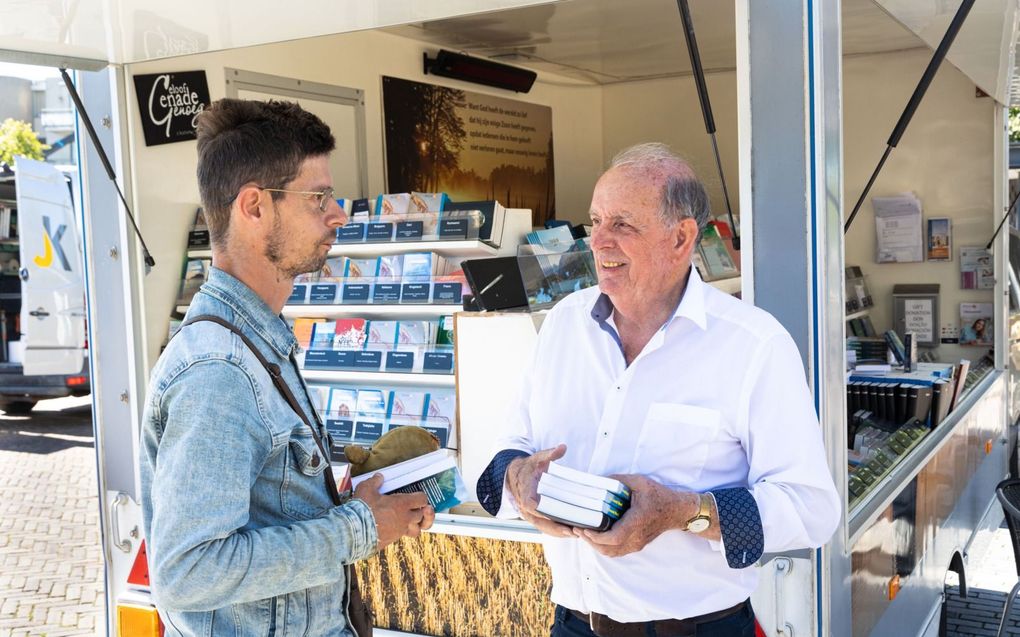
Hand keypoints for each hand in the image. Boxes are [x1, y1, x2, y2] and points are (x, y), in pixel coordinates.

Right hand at [354, 474, 434, 549]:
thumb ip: (374, 481)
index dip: (421, 497)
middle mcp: (404, 518)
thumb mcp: (366, 489)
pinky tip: (392, 528)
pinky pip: (401, 537)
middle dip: (418, 511)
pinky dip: (400, 533)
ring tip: (409, 522)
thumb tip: (378, 477)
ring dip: (415, 526)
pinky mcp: (391, 540)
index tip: (417, 497)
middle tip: (412, 508)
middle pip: (421, 515)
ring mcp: (399, 531)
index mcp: (402, 504)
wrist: (355, 531)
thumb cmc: (363, 509)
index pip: (421, 500)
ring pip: (416, 530)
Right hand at [505, 444, 573, 537]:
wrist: (517, 474)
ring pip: (542, 526)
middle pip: (539, 521)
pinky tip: (569, 532)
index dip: (542, 513)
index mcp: (525, 491)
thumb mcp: (538, 457)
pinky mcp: (535, 516)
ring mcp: (529, 513)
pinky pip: (544, 526)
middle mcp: (525, 505)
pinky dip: (555, 531)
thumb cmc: (530, 466)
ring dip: (557, 532)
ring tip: (575, 534)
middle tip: (573, 531)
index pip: (530, 505)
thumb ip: (550, 453)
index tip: (555, 517)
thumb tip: (562, 448)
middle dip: (555, 528)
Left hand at [576, 475, 697, 556]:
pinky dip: (604, 547)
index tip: (582, 528)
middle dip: (590, 542)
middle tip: (577, 529)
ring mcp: (637, 543)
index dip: (595, 537)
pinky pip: (617, 551)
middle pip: (609, 549)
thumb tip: (598, 479)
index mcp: (636, 521)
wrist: (677, 510)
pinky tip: (597, 536)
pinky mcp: (637, 545)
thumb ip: (618, 480)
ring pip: (612, 553)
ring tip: (584, 533)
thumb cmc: (659, 495)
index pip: (613, 537)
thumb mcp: (639, 482)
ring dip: (596, 546)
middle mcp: (637, 536)